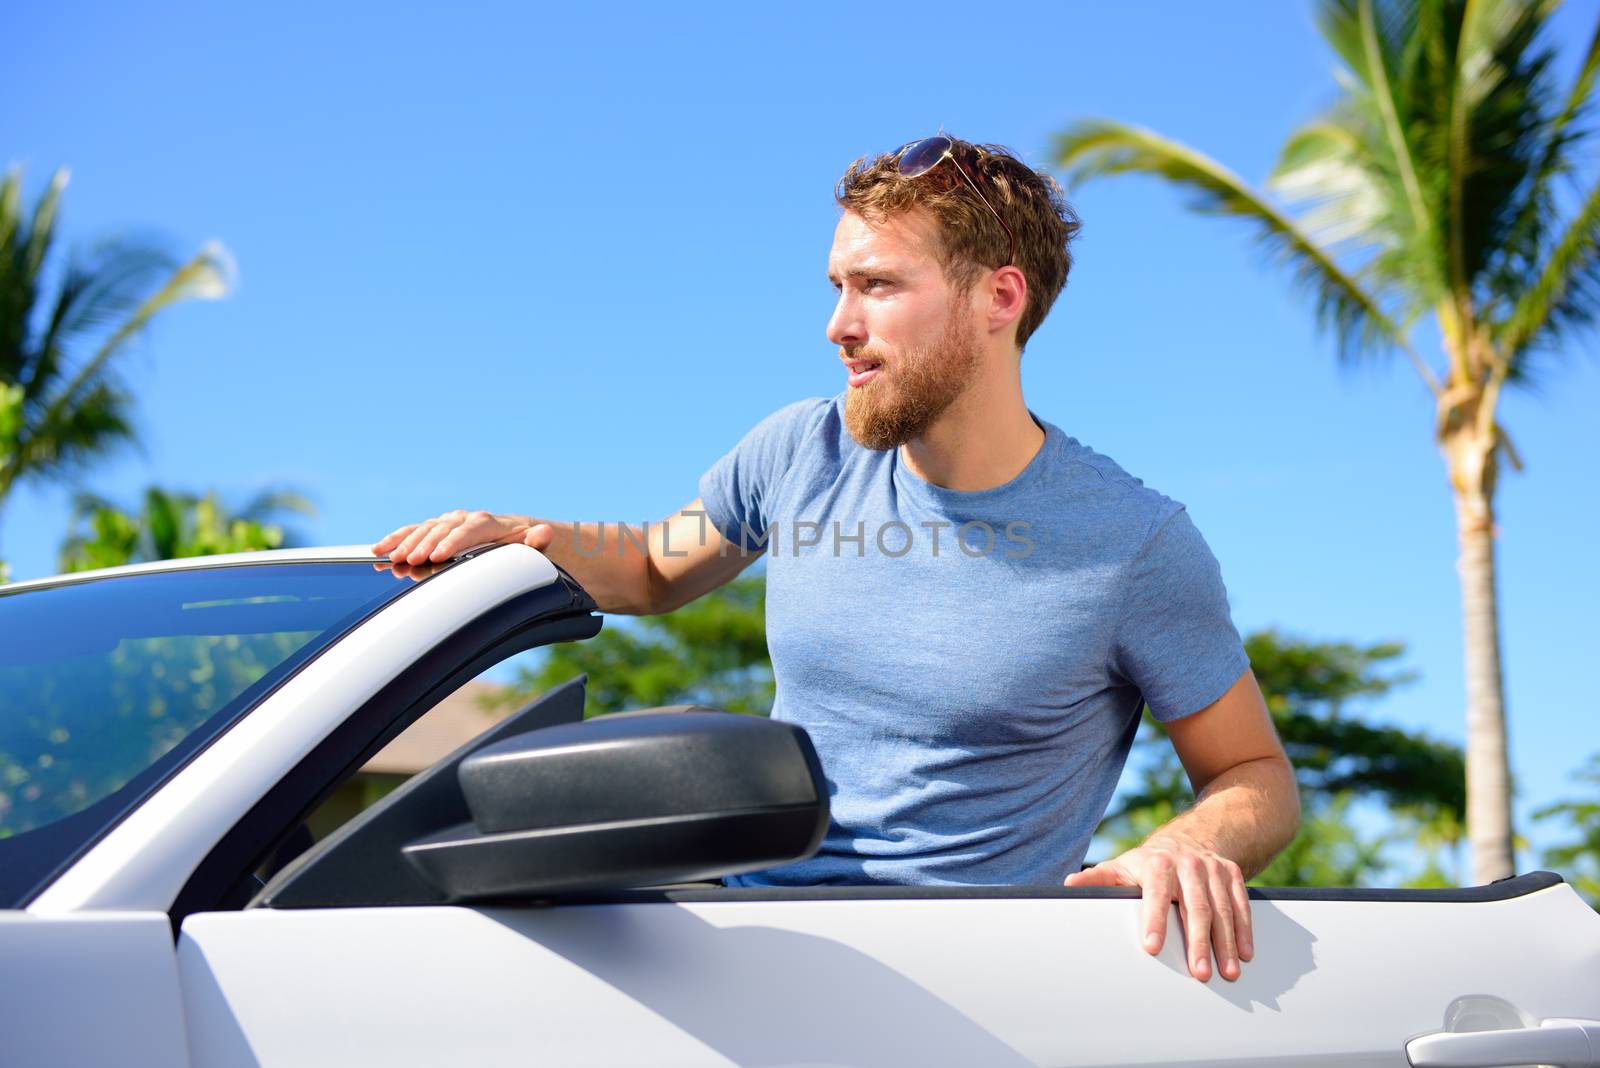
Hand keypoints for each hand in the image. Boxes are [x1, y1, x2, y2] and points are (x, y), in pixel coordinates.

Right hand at [372, 509, 554, 565]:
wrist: (511, 534)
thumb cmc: (521, 546)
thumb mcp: (533, 547)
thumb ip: (537, 541)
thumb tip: (544, 532)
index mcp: (487, 523)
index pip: (469, 530)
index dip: (453, 542)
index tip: (439, 556)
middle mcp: (464, 519)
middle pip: (442, 529)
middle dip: (426, 545)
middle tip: (412, 560)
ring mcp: (447, 523)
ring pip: (424, 529)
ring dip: (406, 542)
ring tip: (391, 557)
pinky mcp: (435, 530)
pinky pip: (413, 532)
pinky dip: (396, 539)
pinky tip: (378, 550)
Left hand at [1063, 834, 1252, 981]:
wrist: (1190, 837)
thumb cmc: (1149, 863)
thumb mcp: (1121, 867)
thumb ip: (1098, 879)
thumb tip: (1069, 887)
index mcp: (1157, 864)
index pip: (1156, 893)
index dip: (1154, 919)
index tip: (1151, 946)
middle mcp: (1188, 864)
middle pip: (1195, 906)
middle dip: (1198, 942)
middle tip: (1199, 973)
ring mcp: (1213, 869)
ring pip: (1222, 909)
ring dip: (1226, 943)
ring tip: (1227, 972)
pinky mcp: (1232, 874)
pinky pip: (1241, 904)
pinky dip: (1245, 929)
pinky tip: (1245, 953)